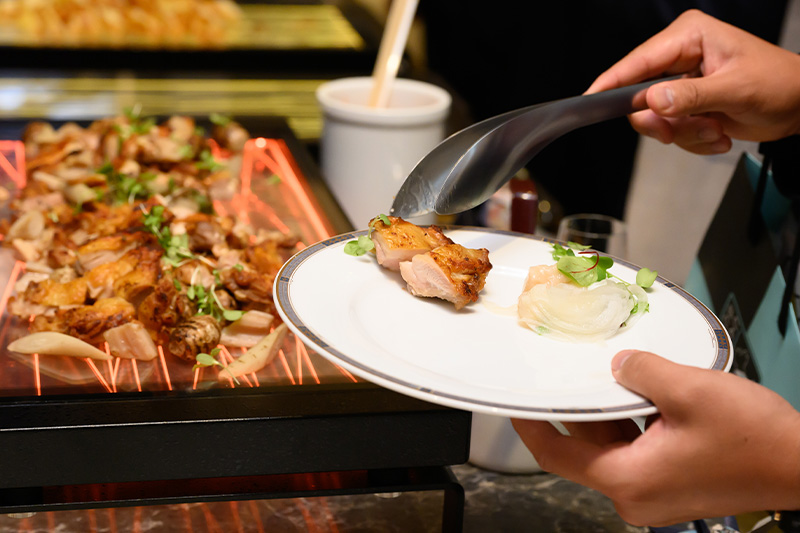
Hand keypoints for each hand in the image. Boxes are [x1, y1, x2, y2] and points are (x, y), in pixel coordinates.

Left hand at [512, 350, 799, 526]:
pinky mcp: (673, 485)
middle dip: (578, 409)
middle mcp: (636, 495)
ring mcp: (656, 494)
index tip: (517, 405)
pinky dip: (633, 424)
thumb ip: (640, 372)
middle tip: (565, 376)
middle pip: (585, 448)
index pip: (555, 454)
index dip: (531, 426)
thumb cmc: (756, 441)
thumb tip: (619, 365)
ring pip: (612, 447)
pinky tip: (640, 395)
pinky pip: (638, 451)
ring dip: (609, 414)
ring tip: (608, 377)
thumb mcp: (687, 389)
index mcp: (628, 479)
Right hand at [586, 9, 799, 154]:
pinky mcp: (686, 104)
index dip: (612, 83)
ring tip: (716, 130)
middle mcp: (680, 56)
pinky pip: (670, 131)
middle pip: (640, 97)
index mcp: (689, 36)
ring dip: (685, 134)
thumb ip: (691, 97)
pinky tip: (718, 133)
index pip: (637, 62)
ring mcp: (681, 82)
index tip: (590, 100)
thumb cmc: (780, 84)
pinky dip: (693, 141)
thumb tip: (653, 102)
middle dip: (665, 122)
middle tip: (685, 131)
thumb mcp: (735, 90)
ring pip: (655, 120)